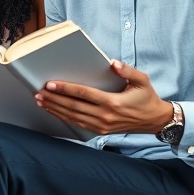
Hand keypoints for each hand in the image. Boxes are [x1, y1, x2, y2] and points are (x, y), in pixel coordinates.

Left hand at [34, 60, 173, 135]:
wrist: (154, 120)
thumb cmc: (146, 98)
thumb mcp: (142, 80)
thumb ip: (128, 70)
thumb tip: (113, 63)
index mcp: (113, 102)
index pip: (84, 94)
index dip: (66, 89)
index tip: (50, 84)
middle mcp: (105, 116)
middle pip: (74, 106)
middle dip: (54, 99)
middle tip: (38, 92)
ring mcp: (101, 126)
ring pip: (73, 117)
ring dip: (55, 109)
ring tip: (41, 101)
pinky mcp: (100, 131)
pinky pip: (78, 124)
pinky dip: (63, 117)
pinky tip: (53, 111)